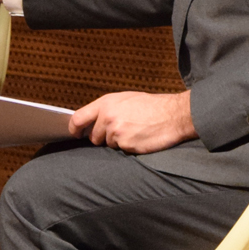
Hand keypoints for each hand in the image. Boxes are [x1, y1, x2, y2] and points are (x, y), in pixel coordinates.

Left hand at [70, 91, 196, 153]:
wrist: (173, 114)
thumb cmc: (152, 106)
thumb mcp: (126, 99)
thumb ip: (107, 109)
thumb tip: (93, 120)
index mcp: (106, 103)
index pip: (78, 118)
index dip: (74, 129)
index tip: (75, 133)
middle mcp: (108, 117)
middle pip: (93, 136)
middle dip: (103, 137)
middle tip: (121, 130)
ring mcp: (116, 131)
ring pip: (108, 144)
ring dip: (118, 142)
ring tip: (134, 131)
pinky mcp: (126, 144)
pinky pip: (121, 150)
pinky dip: (129, 147)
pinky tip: (140, 137)